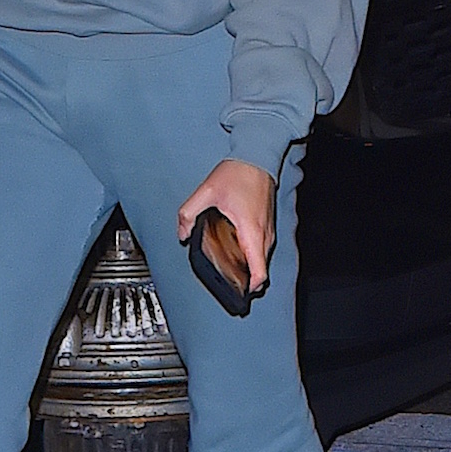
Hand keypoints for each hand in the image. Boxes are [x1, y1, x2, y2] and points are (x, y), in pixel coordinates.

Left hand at [176, 158, 277, 294]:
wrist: (257, 157)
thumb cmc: (238, 173)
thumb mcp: (206, 192)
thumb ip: (188, 214)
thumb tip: (182, 233)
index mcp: (250, 231)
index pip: (259, 271)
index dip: (251, 287)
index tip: (240, 293)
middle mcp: (264, 234)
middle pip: (260, 269)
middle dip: (247, 279)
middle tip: (228, 282)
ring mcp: (268, 229)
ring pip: (262, 259)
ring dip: (250, 266)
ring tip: (230, 267)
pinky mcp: (267, 224)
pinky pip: (262, 248)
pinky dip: (252, 254)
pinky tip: (236, 249)